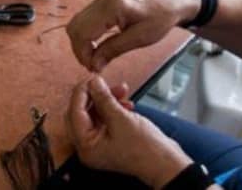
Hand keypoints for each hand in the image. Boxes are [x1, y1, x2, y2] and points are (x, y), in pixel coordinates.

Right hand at [66, 0, 198, 71]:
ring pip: (76, 24)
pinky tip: (97, 47)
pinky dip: (85, 36)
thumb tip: (93, 65)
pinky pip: (83, 21)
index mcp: (110, 7)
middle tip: (94, 65)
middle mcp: (100, 1)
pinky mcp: (101, 4)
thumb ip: (113, 49)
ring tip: (95, 58)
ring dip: (81, 43)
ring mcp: (99, 1)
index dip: (83, 54)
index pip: (82, 33)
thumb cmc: (159, 18)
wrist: (170, 3)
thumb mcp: (139, 38)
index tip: (94, 69)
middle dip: (80, 50)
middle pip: (74, 28)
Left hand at [67, 75, 191, 187]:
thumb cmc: (145, 149)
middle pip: (82, 113)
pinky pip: (105, 118)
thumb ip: (104, 99)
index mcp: (86, 146)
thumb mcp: (121, 118)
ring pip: (95, 113)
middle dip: (95, 96)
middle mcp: (89, 146)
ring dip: (107, 100)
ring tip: (122, 90)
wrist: (167, 163)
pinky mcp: (111, 139)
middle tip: (103, 83)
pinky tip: (126, 103)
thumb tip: (93, 82)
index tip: (91, 79)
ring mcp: (100, 143)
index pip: (74, 113)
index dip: (81, 93)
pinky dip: (113, 108)